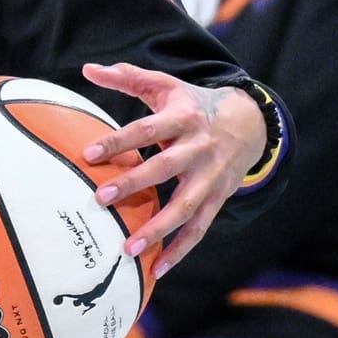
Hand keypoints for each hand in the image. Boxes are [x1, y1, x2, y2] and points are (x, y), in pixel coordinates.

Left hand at [80, 62, 266, 273]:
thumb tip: (88, 69)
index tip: (88, 155)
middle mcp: (199, 148)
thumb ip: (127, 77)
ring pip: (185, 206)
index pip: (146, 129)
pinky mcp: (218, 198)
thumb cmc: (193, 104)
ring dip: (158, 229)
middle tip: (101, 199)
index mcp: (183, 118)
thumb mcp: (165, 86)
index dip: (118, 141)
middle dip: (135, 183)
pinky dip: (181, 250)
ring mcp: (211, 176)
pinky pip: (199, 228)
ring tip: (128, 248)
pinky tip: (158, 269)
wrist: (250, 122)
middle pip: (165, 167)